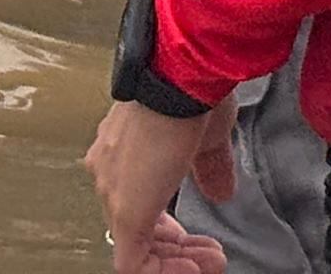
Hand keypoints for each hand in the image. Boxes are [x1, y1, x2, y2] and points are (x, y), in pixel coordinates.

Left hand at [86, 96, 235, 271]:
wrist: (182, 76)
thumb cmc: (191, 88)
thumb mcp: (207, 135)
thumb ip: (211, 167)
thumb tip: (221, 190)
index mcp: (122, 149)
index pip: (138, 202)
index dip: (169, 229)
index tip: (196, 238)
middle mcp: (108, 170)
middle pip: (136, 229)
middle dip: (176, 248)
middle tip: (207, 255)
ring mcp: (114, 191)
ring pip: (135, 247)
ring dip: (176, 260)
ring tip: (208, 262)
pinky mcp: (126, 211)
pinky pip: (134, 263)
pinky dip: (165, 271)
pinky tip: (193, 269)